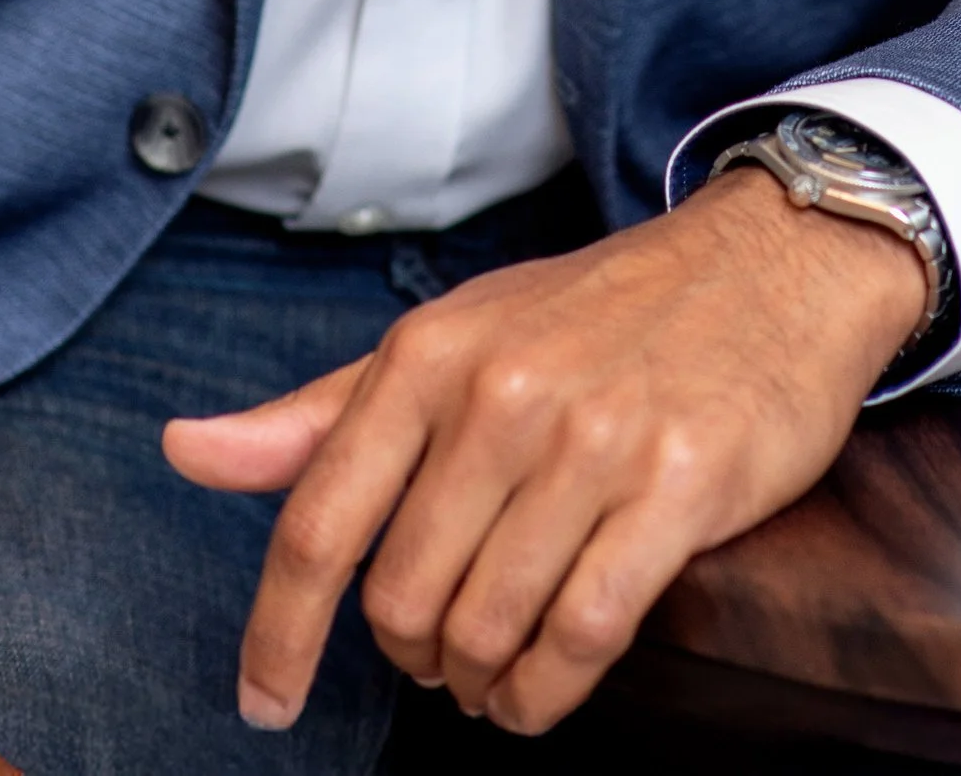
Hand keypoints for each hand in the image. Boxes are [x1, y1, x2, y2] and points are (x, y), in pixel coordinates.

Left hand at [161, 168, 928, 735]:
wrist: (772, 261)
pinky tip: (542, 687)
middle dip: (412, 655)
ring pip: (487, 628)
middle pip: (402, 599)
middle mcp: (501, 393)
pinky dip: (548, 692)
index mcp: (430, 354)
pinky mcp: (678, 488)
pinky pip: (583, 637)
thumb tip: (188, 451)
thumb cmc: (598, 311)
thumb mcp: (453, 334)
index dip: (278, 632)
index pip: (318, 522)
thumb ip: (322, 412)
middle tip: (442, 650)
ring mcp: (592, 441)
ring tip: (494, 672)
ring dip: (480, 682)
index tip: (262, 700)